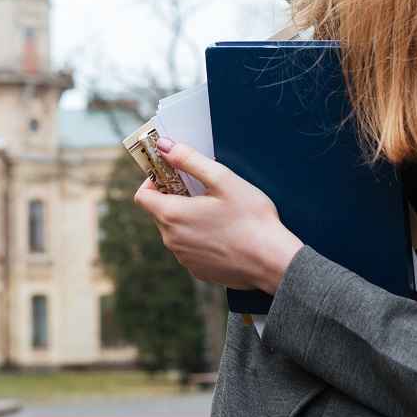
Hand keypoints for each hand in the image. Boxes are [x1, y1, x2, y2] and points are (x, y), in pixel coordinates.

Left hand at [132, 137, 303, 293]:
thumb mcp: (222, 179)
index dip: (153, 181)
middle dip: (174, 197)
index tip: (172, 174)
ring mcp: (184, 258)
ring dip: (187, 218)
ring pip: (175, 231)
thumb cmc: (252, 219)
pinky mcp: (199, 271)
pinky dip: (199, 238)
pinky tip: (224, 233)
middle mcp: (172, 240)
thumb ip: (190, 160)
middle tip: (201, 188)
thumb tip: (164, 146)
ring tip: (217, 211)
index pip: (143, 196)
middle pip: (160, 212)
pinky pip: (190, 248)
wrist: (273, 262)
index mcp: (173, 215)